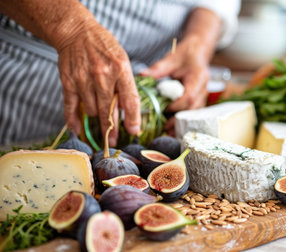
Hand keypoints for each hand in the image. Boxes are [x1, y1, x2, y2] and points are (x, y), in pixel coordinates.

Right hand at [57, 23, 140, 145]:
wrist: (77, 32)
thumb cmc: (104, 47)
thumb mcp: (123, 61)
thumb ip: (127, 85)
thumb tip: (130, 111)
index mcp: (121, 70)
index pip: (130, 100)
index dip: (132, 119)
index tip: (134, 132)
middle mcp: (102, 76)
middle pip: (108, 111)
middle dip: (112, 129)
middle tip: (114, 141)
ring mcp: (83, 80)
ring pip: (91, 111)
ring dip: (95, 117)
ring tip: (98, 116)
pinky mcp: (68, 82)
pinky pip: (71, 107)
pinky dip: (73, 121)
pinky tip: (78, 129)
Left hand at [140, 36, 210, 135]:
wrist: (199, 51)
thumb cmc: (186, 54)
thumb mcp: (171, 58)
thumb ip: (158, 68)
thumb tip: (142, 75)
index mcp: (198, 76)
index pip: (189, 96)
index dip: (176, 105)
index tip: (164, 110)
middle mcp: (204, 87)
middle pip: (194, 108)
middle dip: (180, 119)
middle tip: (165, 128)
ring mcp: (204, 94)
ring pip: (196, 113)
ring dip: (183, 122)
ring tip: (169, 132)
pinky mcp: (201, 98)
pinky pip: (194, 112)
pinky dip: (184, 118)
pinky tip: (174, 126)